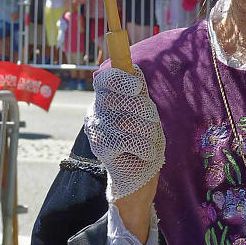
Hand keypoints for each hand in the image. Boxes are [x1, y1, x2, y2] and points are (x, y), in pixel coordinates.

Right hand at [86, 64, 163, 200]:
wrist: (137, 175)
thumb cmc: (142, 140)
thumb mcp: (143, 112)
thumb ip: (138, 92)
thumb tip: (133, 69)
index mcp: (104, 99)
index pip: (105, 80)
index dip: (120, 79)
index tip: (137, 88)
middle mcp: (95, 113)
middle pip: (121, 98)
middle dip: (144, 109)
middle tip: (150, 122)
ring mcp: (97, 131)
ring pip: (129, 121)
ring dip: (148, 131)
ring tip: (147, 141)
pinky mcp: (102, 149)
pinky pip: (132, 141)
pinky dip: (146, 147)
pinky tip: (145, 153)